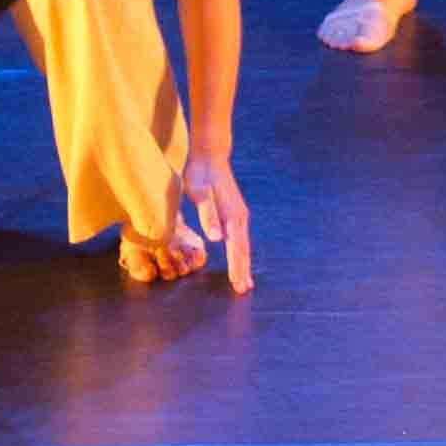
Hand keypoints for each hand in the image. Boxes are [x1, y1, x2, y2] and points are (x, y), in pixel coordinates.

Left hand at [182, 150, 254, 292]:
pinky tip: (238, 259)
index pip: (236, 247)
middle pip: (243, 249)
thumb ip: (208, 214)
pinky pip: (239, 239)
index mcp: (232, 216)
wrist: (210, 155)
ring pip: (242, 245)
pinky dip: (240, 253)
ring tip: (244, 281)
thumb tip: (217, 237)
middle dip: (243, 270)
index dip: (236, 267)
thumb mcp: (201, 192)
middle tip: (243, 290)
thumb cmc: (201, 174)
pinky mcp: (234, 213)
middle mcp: (239, 217)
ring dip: (243, 263)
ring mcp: (239, 215)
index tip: (238, 285)